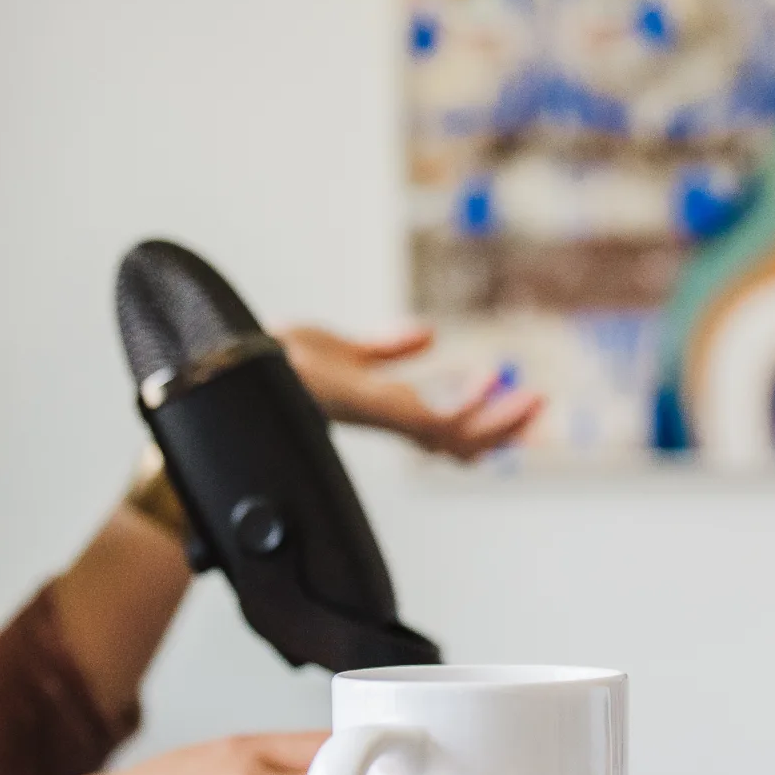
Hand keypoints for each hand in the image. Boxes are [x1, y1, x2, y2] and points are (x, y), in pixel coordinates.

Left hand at [277, 324, 543, 460]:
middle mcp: (389, 419)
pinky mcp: (372, 407)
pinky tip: (489, 380)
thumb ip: (388, 348)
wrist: (235, 366)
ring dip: (496, 420)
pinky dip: (464, 405)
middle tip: (540, 404)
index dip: (490, 419)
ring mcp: (382, 416)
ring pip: (455, 435)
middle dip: (503, 425)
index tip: (525, 399)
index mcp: (387, 410)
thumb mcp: (345, 351)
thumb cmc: (277, 364)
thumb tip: (431, 336)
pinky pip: (431, 418)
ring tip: (530, 400)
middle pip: (462, 439)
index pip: (450, 427)